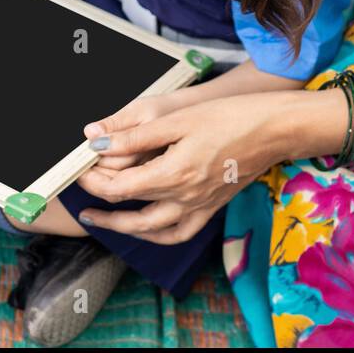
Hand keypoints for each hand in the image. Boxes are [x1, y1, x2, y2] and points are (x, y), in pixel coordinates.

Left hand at [75, 94, 287, 243]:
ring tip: (101, 219)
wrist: (274, 129)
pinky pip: (179, 233)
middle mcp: (185, 198)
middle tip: (81, 195)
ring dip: (123, 228)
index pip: (119, 188)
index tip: (79, 168)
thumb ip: (134, 135)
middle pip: (130, 211)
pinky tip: (146, 228)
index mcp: (173, 174)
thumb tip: (96, 143)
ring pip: (152, 231)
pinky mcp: (212, 206)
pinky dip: (157, 235)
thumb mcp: (176, 119)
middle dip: (101, 204)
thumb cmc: (229, 117)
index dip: (93, 180)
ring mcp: (200, 206)